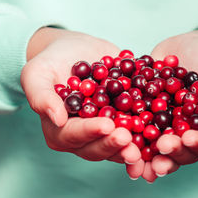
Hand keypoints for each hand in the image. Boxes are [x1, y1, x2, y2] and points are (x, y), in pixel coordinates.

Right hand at [21, 28, 141, 176]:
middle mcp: (84, 136)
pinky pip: (136, 127)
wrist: (76, 50)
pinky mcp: (123, 118)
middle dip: (114, 144)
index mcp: (61, 130)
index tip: (106, 125)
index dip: (90, 132)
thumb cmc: (51, 62)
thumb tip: (56, 119)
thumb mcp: (37, 74)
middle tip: (128, 138)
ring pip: (119, 143)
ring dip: (134, 144)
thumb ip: (41, 96)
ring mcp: (106, 130)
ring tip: (148, 139)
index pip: (73, 135)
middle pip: (98, 146)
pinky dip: (148, 129)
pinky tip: (161, 128)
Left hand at [142, 29, 197, 181]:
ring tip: (135, 157)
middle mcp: (186, 131)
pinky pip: (136, 121)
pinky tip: (117, 131)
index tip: (188, 139)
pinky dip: (127, 128)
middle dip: (170, 153)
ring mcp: (164, 123)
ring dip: (145, 154)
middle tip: (161, 147)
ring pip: (155, 143)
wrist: (194, 44)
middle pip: (180, 150)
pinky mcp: (146, 110)